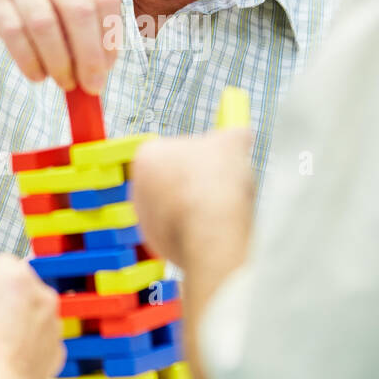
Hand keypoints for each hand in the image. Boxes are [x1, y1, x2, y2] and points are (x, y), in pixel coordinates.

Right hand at [0, 0, 121, 93]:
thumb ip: (86, 16)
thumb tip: (102, 67)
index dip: (109, 38)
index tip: (107, 67)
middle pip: (79, 11)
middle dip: (89, 56)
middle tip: (91, 86)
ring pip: (45, 24)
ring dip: (60, 62)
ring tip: (65, 82)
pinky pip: (14, 34)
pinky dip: (30, 61)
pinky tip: (37, 75)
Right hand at [0, 255, 63, 378]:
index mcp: (18, 277)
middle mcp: (43, 294)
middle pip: (18, 286)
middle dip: (0, 298)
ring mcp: (54, 321)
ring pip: (30, 310)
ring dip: (15, 319)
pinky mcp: (57, 346)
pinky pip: (38, 336)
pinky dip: (26, 341)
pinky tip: (8, 354)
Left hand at [130, 128, 255, 267]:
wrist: (212, 231)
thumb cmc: (214, 183)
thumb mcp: (233, 143)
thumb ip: (233, 137)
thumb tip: (240, 135)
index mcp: (148, 154)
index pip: (174, 148)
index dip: (200, 154)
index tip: (217, 160)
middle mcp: (138, 186)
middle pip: (173, 178)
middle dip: (196, 181)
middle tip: (220, 184)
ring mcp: (144, 217)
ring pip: (177, 205)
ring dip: (197, 206)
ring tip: (220, 207)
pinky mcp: (156, 243)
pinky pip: (179, 230)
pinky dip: (196, 229)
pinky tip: (214, 228)